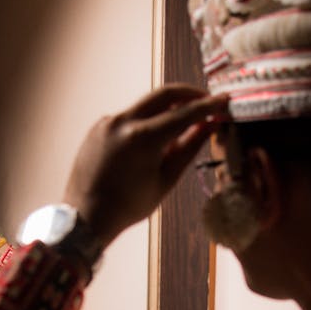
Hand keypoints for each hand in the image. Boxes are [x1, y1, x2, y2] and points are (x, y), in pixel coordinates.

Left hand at [63, 84, 228, 245]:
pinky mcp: (99, 126)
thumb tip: (209, 126)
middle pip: (163, 94)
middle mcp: (122, 122)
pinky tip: (152, 143)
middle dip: (189, 94)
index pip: (184, 113)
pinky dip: (145, 123)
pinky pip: (129, 117)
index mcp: (142, 138)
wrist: (86, 216)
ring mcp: (108, 122)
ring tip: (182, 128)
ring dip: (166, 110)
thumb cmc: (129, 206)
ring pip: (145, 105)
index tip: (224, 101)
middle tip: (206, 101)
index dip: (208, 106)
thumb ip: (189, 148)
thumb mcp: (166, 179)